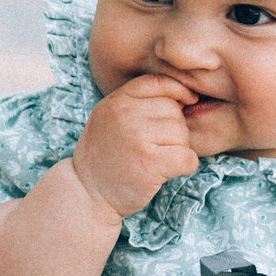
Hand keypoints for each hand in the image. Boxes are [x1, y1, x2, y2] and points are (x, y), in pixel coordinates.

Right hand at [71, 74, 201, 219]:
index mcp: (116, 101)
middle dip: (173, 129)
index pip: (157, 83)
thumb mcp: (110, 118)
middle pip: (173, 110)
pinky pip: (188, 157)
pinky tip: (169, 171)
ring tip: (155, 160)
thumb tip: (186, 94)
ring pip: (182, 134)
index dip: (177, 91)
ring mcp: (138, 138)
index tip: (187, 102)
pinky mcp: (151, 163)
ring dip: (177, 149)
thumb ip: (137, 102)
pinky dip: (186, 166)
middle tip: (155, 147)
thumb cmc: (106, 156)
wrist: (88, 193)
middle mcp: (126, 115)